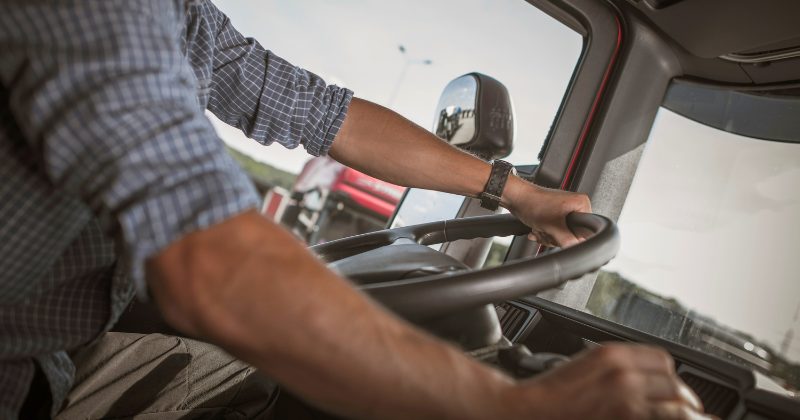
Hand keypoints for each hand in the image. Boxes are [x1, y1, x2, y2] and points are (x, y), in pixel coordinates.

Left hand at [503, 177, 591, 246]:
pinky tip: (536, 227)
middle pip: (572, 234)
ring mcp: (564, 210)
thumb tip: (576, 249)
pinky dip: (543, 232)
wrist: (515, 198)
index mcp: (581, 203)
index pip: (585, 230)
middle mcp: (575, 205)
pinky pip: (553, 231)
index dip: (571, 236)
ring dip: (547, 235)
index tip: (560, 234)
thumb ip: (568, 240)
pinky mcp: (553, 214)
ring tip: (540, 227)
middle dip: (555, 236)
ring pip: (561, 234)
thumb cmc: (532, 203)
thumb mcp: (553, 226)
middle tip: (546, 229)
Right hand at [506, 344, 713, 419]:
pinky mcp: (626, 419)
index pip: (662, 361)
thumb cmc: (547, 395)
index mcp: (612, 355)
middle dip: (684, 399)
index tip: (675, 388)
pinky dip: (673, 419)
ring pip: (677, 407)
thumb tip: (641, 381)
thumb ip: (614, 369)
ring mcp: (627, 400)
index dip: (672, 377)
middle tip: (690, 410)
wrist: (525, 413)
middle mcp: (623, 374)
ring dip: (688, 414)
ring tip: (694, 419)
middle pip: (674, 383)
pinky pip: (664, 419)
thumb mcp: (582, 366)